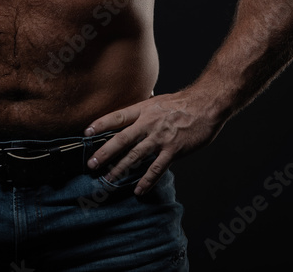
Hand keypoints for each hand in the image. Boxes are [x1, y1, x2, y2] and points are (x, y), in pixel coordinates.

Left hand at [83, 90, 223, 194]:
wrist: (206, 105)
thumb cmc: (182, 103)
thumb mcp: (157, 102)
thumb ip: (143, 112)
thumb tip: (129, 119)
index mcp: (143, 110)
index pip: (117, 117)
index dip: (101, 124)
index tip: (86, 132)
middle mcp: (148, 124)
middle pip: (122, 139)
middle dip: (105, 152)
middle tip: (91, 163)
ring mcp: (160, 138)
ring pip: (136, 156)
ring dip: (120, 168)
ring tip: (109, 178)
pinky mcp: (173, 150)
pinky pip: (157, 168)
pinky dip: (147, 180)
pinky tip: (139, 189)